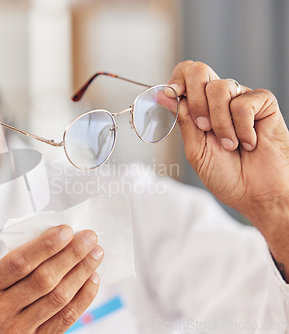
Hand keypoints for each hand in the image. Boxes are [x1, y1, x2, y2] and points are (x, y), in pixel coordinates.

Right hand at [0, 225, 102, 332]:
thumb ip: (23, 256)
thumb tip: (62, 237)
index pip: (20, 262)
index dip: (46, 245)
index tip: (67, 230)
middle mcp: (0, 310)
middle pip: (44, 279)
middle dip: (71, 255)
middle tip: (89, 237)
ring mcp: (19, 329)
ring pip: (59, 297)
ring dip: (82, 272)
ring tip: (95, 254)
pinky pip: (67, 317)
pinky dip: (84, 296)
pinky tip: (93, 278)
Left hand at [167, 61, 288, 276]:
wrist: (256, 194)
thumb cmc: (227, 176)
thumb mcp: (195, 149)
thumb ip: (183, 120)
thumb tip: (163, 96)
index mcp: (200, 109)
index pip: (186, 76)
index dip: (177, 79)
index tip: (172, 94)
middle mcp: (219, 100)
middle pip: (199, 71)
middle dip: (196, 100)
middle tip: (204, 128)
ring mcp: (241, 99)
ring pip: (220, 88)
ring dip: (220, 122)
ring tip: (228, 144)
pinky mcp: (263, 103)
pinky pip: (243, 102)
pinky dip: (242, 128)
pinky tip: (248, 142)